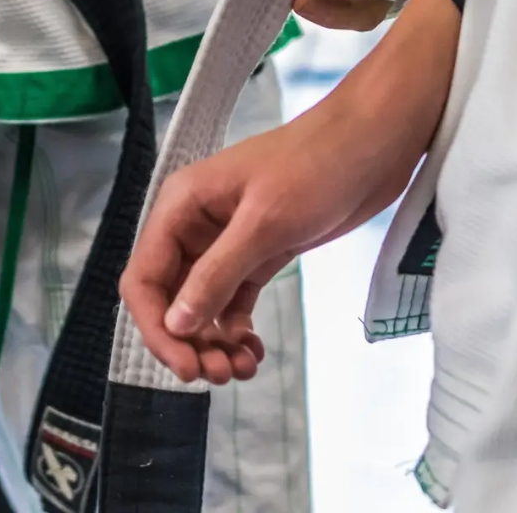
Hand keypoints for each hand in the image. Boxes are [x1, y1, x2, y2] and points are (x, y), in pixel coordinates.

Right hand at [120, 0, 460, 384]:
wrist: (372, 143)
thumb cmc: (315, 166)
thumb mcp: (263, 223)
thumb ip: (216, 275)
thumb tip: (176, 325)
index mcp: (182, 205)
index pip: (144, 277)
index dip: (156, 327)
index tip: (185, 366)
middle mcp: (196, 225)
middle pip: (170, 298)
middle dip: (188, 340)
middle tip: (222, 374)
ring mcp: (227, 241)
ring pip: (201, 306)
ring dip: (213, 342)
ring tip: (243, 367)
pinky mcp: (259, 252)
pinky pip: (233, 302)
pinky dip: (237, 330)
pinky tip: (254, 350)